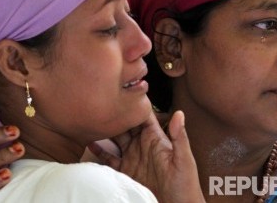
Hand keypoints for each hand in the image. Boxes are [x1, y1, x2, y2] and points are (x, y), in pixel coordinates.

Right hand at [89, 111, 204, 202]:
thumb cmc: (186, 185)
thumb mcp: (184, 160)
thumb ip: (180, 137)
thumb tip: (179, 114)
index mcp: (156, 139)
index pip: (143, 115)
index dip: (134, 103)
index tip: (122, 90)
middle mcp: (142, 145)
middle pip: (126, 124)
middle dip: (115, 113)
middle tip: (101, 101)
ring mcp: (132, 158)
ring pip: (115, 138)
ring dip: (105, 129)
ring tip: (93, 118)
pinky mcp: (126, 172)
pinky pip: (110, 159)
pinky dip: (99, 151)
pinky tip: (90, 142)